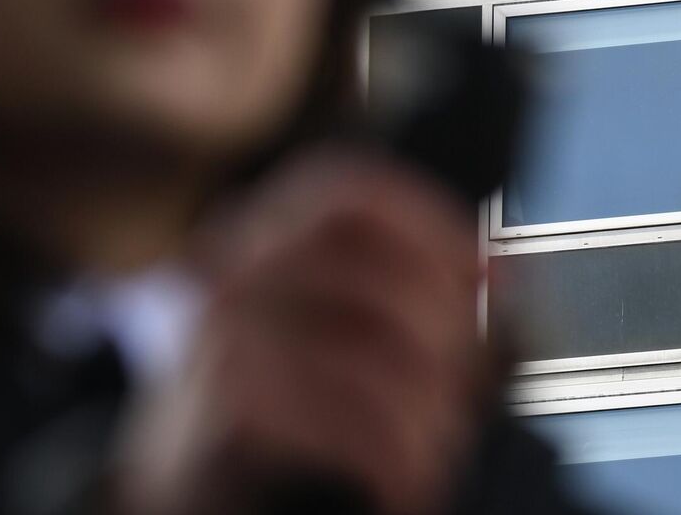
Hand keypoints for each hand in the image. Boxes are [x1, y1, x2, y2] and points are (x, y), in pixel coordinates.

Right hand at [115, 155, 487, 514]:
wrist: (180, 487)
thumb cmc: (275, 399)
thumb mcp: (330, 320)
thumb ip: (404, 287)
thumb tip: (500, 270)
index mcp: (266, 230)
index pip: (356, 194)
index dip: (435, 225)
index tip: (487, 269)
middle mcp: (237, 272)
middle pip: (381, 280)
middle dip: (450, 339)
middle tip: (470, 384)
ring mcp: (226, 337)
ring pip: (374, 363)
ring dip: (428, 417)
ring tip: (436, 446)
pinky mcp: (230, 408)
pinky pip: (347, 426)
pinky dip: (395, 460)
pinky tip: (404, 479)